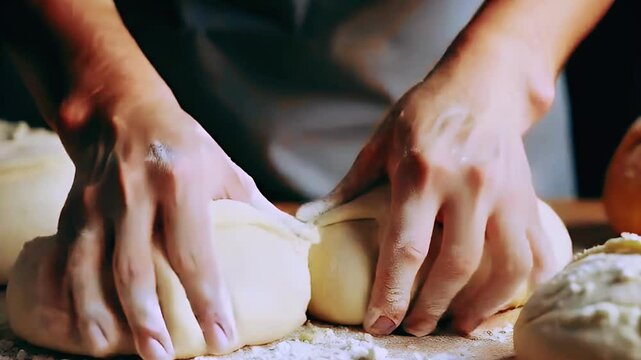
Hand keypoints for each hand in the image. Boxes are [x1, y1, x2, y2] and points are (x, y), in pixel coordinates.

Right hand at [55, 94, 294, 358]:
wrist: (119, 108)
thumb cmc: (181, 141)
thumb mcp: (222, 165)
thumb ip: (253, 206)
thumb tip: (294, 239)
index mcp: (180, 180)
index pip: (195, 252)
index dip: (208, 299)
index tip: (222, 337)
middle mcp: (135, 192)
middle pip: (137, 267)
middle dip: (149, 318)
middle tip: (164, 357)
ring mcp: (98, 202)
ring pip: (94, 268)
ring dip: (104, 315)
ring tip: (114, 351)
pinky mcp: (73, 209)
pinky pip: (68, 259)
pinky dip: (73, 296)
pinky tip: (84, 325)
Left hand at [299, 40, 558, 335]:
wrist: (484, 83)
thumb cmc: (425, 111)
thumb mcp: (380, 141)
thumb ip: (350, 185)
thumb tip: (310, 219)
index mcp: (423, 173)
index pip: (407, 248)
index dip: (392, 294)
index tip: (378, 324)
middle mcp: (468, 185)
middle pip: (456, 266)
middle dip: (432, 308)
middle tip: (414, 329)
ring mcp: (505, 193)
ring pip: (504, 267)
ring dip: (481, 306)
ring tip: (458, 324)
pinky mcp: (529, 198)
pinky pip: (536, 253)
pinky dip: (523, 287)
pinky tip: (501, 304)